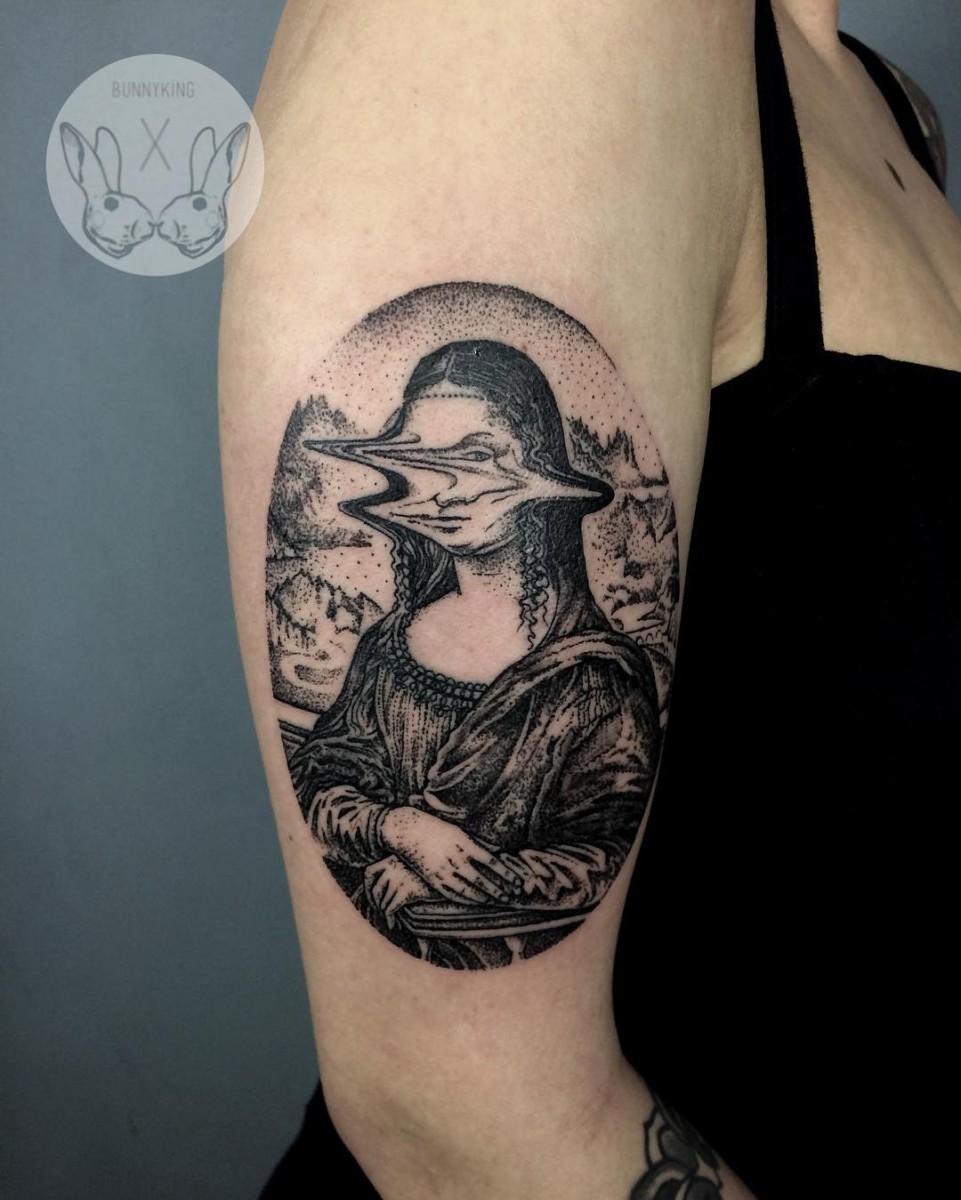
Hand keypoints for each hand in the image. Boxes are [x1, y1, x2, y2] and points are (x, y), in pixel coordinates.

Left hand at [364, 855, 431, 927]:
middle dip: (375, 903)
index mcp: (392, 857)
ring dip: (384, 913)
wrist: (450, 871)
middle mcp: (392, 867)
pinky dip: (389, 918)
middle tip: (381, 912)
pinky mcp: (407, 891)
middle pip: (374, 889)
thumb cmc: (430, 871)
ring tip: (390, 919)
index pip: (368, 872)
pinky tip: (393, 923)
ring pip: (382, 901)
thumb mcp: (411, 865)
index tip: (372, 898)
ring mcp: (399, 878)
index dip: (367, 887)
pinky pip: (390, 908)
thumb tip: (383, 887)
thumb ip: (397, 870)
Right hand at [380, 807, 522, 905]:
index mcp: (464, 844)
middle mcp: (455, 859)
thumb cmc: (438, 829)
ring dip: (486, 898)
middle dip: (500, 890)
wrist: (409, 832)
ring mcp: (444, 872)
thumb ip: (478, 845)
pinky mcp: (434, 881)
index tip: (518, 881)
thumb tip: (499, 854)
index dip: (506, 874)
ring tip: (499, 901)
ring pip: (469, 891)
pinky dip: (468, 900)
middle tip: (513, 896)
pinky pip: (454, 895)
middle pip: (483, 880)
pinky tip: (478, 902)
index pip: (492, 862)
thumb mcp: (460, 832)